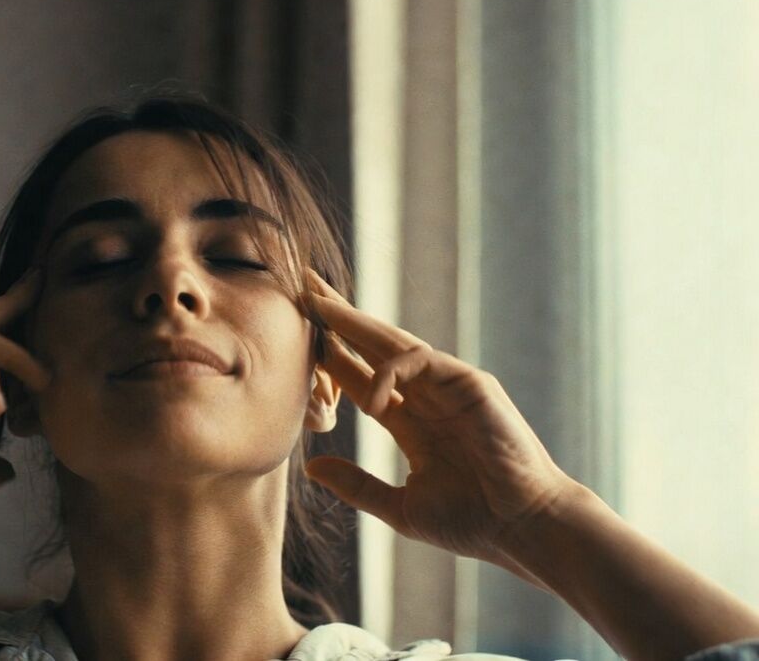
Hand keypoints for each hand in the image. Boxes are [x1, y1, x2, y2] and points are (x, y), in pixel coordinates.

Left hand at [302, 269, 577, 579]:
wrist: (521, 528)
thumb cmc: (471, 521)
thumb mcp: (400, 507)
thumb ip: (357, 485)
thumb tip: (312, 468)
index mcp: (411, 421)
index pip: (361, 376)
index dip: (330, 355)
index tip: (295, 335)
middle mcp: (428, 396)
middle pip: (374, 345)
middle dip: (338, 317)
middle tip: (303, 287)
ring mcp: (449, 385)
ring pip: (393, 341)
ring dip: (354, 322)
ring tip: (316, 303)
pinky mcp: (471, 383)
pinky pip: (419, 360)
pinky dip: (387, 373)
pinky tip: (370, 400)